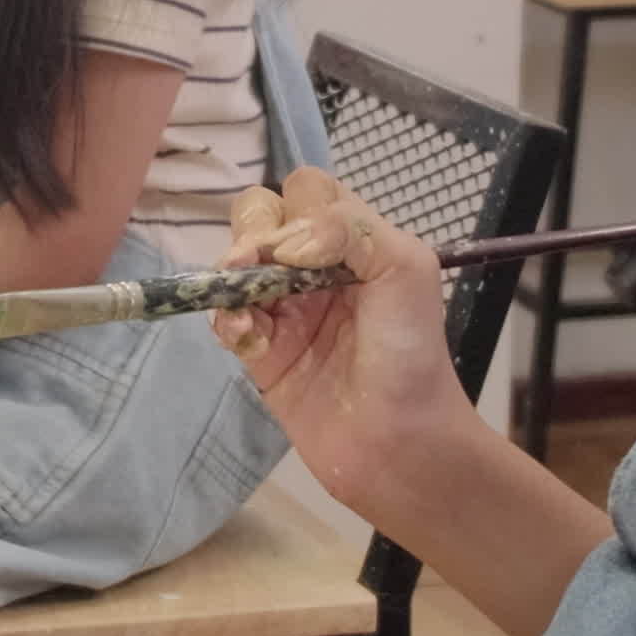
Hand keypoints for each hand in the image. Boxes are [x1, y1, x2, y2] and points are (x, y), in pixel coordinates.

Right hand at [211, 168, 464, 512]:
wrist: (399, 444)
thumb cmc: (410, 354)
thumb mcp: (406, 270)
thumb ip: (351, 230)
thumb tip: (286, 240)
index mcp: (353, 241)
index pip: (307, 191)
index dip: (296, 208)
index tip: (303, 248)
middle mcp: (314, 267)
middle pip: (260, 216)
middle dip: (250, 233)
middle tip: (254, 265)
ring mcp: (284, 307)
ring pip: (234, 262)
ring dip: (231, 274)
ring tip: (246, 307)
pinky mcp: (261, 351)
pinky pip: (225, 317)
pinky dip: (226, 319)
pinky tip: (245, 338)